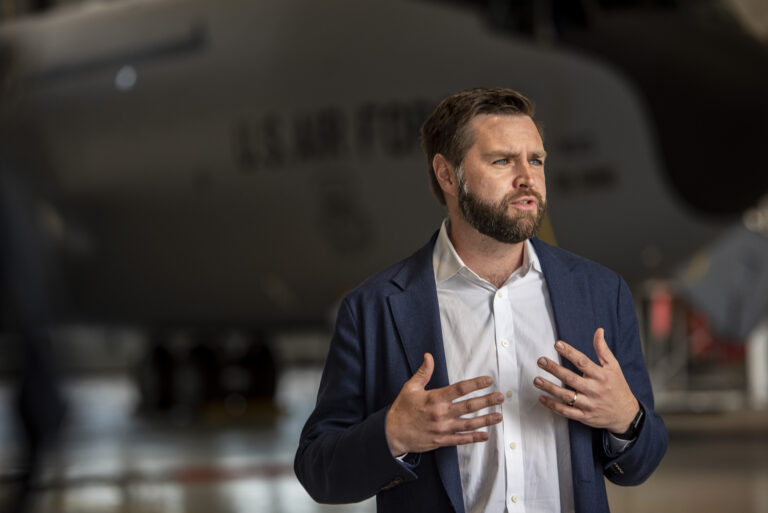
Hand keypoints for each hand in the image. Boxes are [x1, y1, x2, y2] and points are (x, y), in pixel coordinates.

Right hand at [385, 353, 503, 456]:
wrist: (392, 433)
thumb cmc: (402, 409)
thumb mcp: (410, 387)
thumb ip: (423, 372)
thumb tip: (429, 356)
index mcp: (435, 398)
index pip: (460, 389)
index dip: (476, 384)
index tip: (488, 380)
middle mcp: (441, 413)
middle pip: (469, 406)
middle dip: (487, 401)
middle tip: (501, 398)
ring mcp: (443, 428)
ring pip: (469, 424)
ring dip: (486, 420)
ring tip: (499, 416)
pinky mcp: (442, 440)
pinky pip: (461, 440)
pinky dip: (474, 438)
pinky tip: (485, 435)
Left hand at [534, 328, 638, 433]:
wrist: (626, 414)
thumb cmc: (618, 386)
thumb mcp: (614, 366)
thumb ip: (603, 349)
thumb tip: (598, 331)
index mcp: (601, 376)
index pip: (582, 362)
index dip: (569, 352)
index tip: (557, 344)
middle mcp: (594, 389)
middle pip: (571, 378)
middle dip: (554, 369)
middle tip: (541, 361)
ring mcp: (589, 404)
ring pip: (566, 396)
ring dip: (550, 388)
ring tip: (536, 380)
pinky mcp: (584, 416)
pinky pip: (566, 411)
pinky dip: (553, 405)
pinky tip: (542, 398)